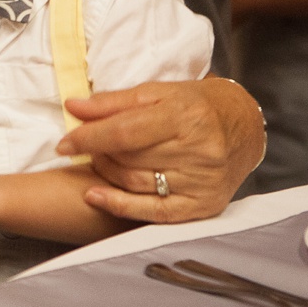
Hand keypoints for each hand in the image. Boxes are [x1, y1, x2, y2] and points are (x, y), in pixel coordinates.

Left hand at [58, 78, 262, 223]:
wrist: (244, 128)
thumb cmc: (195, 106)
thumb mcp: (158, 93)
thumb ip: (114, 102)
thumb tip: (73, 106)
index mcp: (186, 116)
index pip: (125, 131)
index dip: (89, 138)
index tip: (63, 142)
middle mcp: (198, 151)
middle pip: (129, 158)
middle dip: (97, 153)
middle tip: (82, 147)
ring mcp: (202, 182)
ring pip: (136, 183)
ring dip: (105, 173)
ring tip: (97, 161)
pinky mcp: (203, 206)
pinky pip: (152, 213)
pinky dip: (119, 206)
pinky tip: (95, 196)